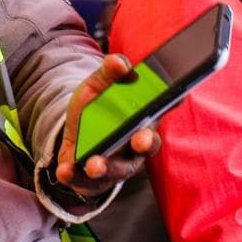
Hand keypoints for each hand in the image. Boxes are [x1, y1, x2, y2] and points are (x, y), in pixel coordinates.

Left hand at [56, 54, 160, 197]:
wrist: (73, 140)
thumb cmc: (94, 112)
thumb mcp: (96, 88)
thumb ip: (108, 75)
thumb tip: (119, 61)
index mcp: (141, 120)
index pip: (160, 112)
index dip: (171, 104)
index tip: (177, 97)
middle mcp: (135, 146)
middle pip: (146, 147)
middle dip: (145, 143)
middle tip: (141, 140)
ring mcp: (115, 165)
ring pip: (117, 169)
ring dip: (106, 167)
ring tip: (94, 164)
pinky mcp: (92, 179)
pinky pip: (85, 180)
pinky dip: (74, 175)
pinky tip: (65, 170)